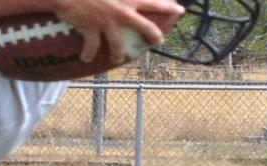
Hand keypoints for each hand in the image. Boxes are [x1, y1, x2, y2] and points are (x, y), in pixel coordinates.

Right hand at [54, 0, 184, 64]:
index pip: (156, 3)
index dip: (170, 7)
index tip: (180, 10)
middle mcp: (122, 12)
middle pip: (146, 28)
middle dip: (154, 37)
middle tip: (157, 42)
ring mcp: (107, 23)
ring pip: (119, 46)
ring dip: (119, 55)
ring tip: (118, 60)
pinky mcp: (91, 30)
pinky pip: (92, 47)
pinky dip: (88, 54)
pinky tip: (86, 58)